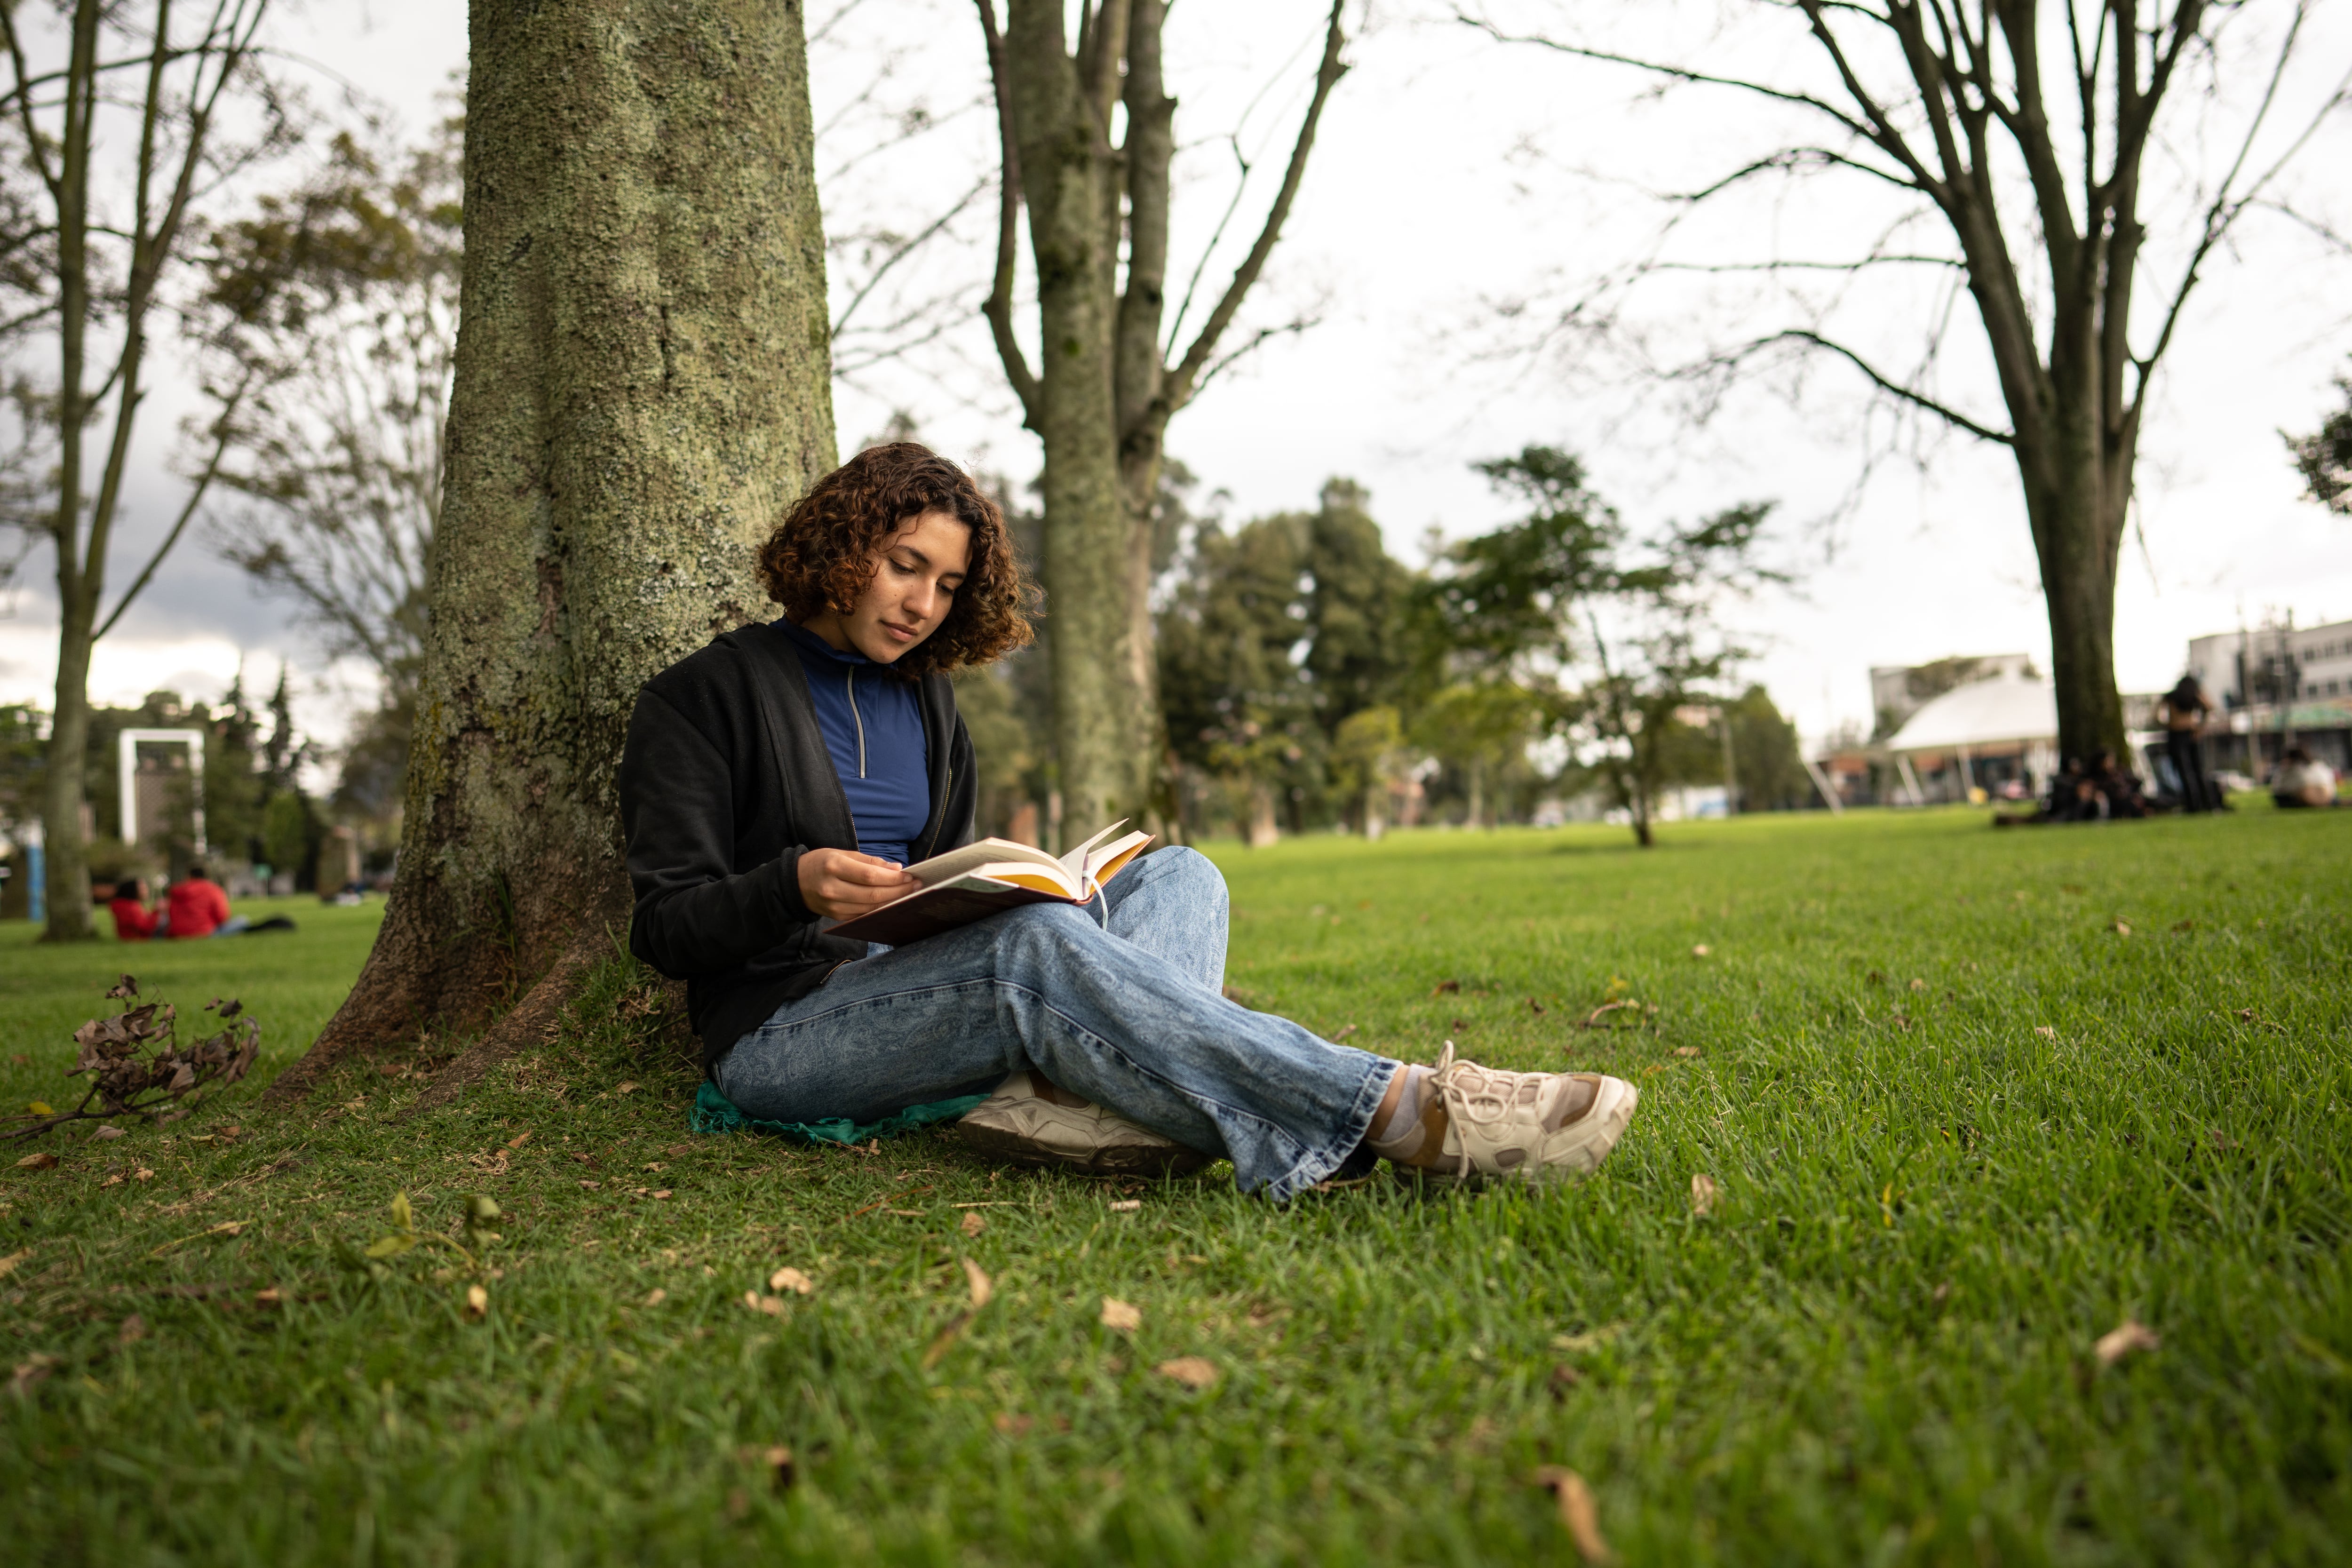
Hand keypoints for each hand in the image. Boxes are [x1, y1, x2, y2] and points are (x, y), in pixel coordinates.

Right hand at [797, 847, 918, 920]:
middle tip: (916, 885)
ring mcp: (834, 906)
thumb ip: (869, 861)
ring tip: (909, 893)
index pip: (870, 876)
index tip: (910, 875)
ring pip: (870, 906)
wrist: (795, 883)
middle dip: (898, 891)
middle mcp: (833, 888)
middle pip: (873, 894)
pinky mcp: (837, 917)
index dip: (893, 878)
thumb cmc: (821, 863)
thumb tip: (896, 868)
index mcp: (834, 866)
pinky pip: (864, 914)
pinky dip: (880, 908)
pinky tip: (892, 902)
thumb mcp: (842, 853)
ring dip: (893, 900)